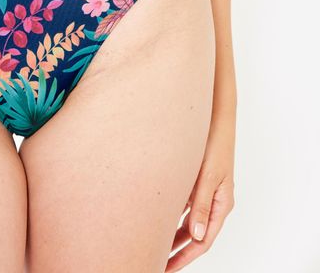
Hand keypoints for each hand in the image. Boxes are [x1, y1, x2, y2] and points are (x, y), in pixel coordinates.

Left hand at [165, 110, 235, 271]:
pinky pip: (184, 204)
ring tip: (154, 245)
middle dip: (177, 250)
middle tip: (156, 262)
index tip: (166, 268)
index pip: (202, 241)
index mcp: (221, 204)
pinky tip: (156, 218)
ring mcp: (205, 190)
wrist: (214, 118)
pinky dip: (172, 215)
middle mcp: (214, 200)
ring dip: (173, 234)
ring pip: (188, 220)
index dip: (184, 257)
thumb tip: (196, 236)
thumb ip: (201, 205)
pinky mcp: (196, 180)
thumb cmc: (214, 144)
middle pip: (195, 234)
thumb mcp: (208, 176)